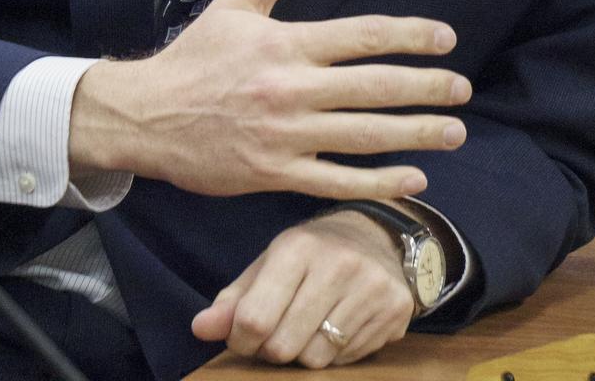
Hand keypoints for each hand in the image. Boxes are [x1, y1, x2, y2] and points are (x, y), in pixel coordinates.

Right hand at [69, 0, 469, 199]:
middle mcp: (293, 89)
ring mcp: (286, 135)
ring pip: (363, 137)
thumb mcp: (238, 1)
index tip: (446, 39)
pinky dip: (377, 182)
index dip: (412, 37)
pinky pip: (336, 180)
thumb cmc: (197, 56)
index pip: (364, 36)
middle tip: (463, 90)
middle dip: (426, 89)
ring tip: (454, 134)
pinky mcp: (275, 173)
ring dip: (415, 136)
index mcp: (288, 43)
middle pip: (374, 88)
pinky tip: (413, 179)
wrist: (146, 116)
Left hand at [192, 209, 415, 366]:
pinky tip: (341, 323)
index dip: (242, 339)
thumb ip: (234, 299)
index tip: (247, 333)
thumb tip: (199, 328)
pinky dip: (337, 353)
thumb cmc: (313, 253)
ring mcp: (371, 287)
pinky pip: (348, 360)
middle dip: (274, 349)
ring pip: (316, 359)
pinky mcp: (395, 308)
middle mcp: (338, 264)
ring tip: (312, 324)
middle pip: (284, 347)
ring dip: (306, 353)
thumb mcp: (270, 263)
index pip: (254, 320)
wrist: (379, 235)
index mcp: (298, 247)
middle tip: (281, 329)